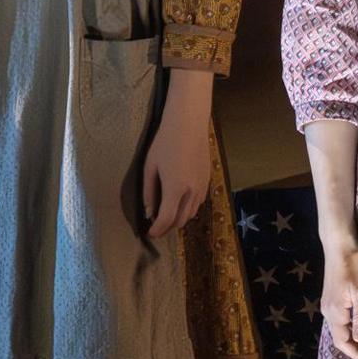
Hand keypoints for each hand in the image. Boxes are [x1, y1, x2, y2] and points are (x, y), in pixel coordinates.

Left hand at [142, 69, 213, 238]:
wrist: (189, 125)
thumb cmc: (164, 143)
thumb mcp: (150, 167)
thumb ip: (150, 192)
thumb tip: (149, 211)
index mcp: (175, 189)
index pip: (166, 220)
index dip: (157, 230)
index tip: (149, 233)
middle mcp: (191, 192)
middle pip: (181, 221)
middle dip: (167, 228)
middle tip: (156, 226)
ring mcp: (202, 186)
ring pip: (192, 213)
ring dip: (179, 218)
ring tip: (167, 214)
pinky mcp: (208, 180)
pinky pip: (199, 202)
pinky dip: (189, 208)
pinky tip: (180, 201)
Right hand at [321, 240, 357, 358]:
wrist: (340, 245)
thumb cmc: (354, 267)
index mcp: (335, 314)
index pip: (343, 343)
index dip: (356, 354)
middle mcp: (329, 312)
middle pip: (341, 338)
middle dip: (357, 348)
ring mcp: (329, 304)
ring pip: (341, 329)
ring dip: (355, 338)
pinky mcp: (332, 297)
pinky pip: (341, 320)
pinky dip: (352, 327)